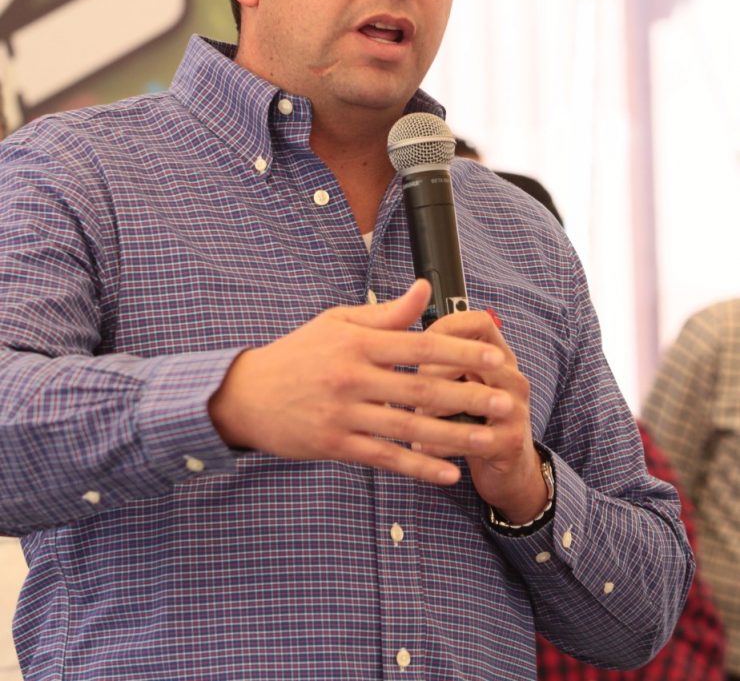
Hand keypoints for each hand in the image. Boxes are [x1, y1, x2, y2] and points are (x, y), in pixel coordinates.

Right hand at [208, 280, 506, 486]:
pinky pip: (385, 458)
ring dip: (454, 435)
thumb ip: (385, 313)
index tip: (494, 355)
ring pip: (409, 427)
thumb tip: (424, 288)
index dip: (460, 350)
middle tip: (506, 401)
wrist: (246, 394)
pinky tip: (449, 474)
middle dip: (469, 395)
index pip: (419, 344)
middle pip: (422, 387)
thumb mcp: (337, 322)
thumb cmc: (297, 353)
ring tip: (489, 438)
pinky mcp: (335, 444)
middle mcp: (353, 376)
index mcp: (357, 341)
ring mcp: (344, 413)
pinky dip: (419, 467)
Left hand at [416, 310, 546, 522]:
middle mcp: (512, 377)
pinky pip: (470, 438)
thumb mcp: (463, 384)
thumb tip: (396, 330)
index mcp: (499, 357)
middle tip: (411, 387)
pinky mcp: (511, 443)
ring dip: (436, 406)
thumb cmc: (473, 419)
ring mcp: (515, 410)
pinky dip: (440, 443)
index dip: (447, 327)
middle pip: (473, 356)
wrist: (510, 471)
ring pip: (472, 395)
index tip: (418, 344)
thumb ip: (442, 359)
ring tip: (415, 417)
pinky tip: (419, 447)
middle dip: (433, 370)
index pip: (480, 322)